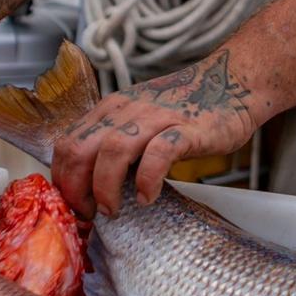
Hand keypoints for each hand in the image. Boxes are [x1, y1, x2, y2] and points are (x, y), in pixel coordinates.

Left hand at [51, 48, 257, 216]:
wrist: (232, 81)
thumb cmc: (185, 108)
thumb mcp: (139, 119)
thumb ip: (115, 142)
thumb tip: (89, 184)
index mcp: (111, 109)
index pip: (66, 145)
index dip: (63, 182)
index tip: (75, 206)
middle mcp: (127, 110)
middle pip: (79, 150)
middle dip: (76, 191)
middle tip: (90, 214)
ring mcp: (156, 117)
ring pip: (112, 151)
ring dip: (105, 188)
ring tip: (114, 210)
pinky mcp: (186, 129)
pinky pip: (158, 154)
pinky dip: (147, 179)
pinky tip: (147, 197)